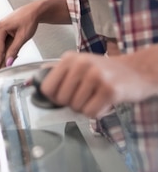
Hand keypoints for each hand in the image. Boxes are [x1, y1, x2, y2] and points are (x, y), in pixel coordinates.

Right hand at [0, 0, 70, 70]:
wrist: (32, 11)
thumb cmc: (29, 20)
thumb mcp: (23, 37)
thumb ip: (14, 50)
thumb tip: (8, 63)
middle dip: (1, 59)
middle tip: (13, 61)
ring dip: (3, 54)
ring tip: (15, 52)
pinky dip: (3, 50)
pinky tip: (12, 49)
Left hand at [40, 49, 157, 117]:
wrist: (138, 71)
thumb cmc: (106, 71)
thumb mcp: (80, 64)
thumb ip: (59, 73)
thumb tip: (34, 82)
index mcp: (69, 58)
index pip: (47, 87)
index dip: (54, 98)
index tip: (64, 97)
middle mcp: (80, 64)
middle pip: (61, 100)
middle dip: (73, 104)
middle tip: (86, 96)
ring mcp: (95, 76)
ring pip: (76, 107)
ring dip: (86, 108)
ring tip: (97, 96)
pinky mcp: (109, 90)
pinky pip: (91, 113)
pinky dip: (98, 112)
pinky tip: (105, 102)